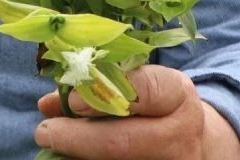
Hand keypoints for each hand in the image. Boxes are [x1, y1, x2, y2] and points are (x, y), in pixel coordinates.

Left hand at [34, 65, 239, 159]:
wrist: (194, 142)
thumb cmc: (156, 107)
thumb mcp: (141, 86)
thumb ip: (99, 86)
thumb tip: (48, 104)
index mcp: (178, 97)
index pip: (143, 91)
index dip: (102, 96)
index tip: (71, 100)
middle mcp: (181, 135)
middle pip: (122, 142)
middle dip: (77, 138)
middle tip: (45, 132)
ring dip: (78, 156)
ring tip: (55, 146)